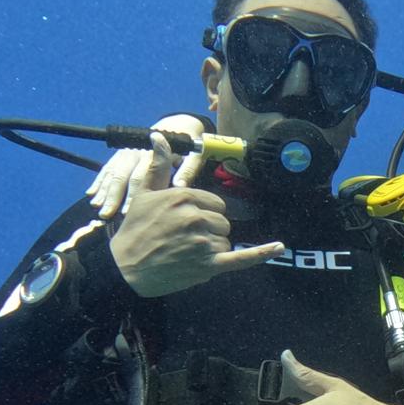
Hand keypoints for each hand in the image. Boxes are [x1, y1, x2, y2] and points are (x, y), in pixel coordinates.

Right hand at [87, 114, 206, 218]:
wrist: (177, 124)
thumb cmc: (188, 144)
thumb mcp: (194, 154)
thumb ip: (188, 169)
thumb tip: (180, 186)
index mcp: (153, 152)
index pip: (140, 176)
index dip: (132, 194)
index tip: (127, 211)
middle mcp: (136, 152)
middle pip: (121, 175)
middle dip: (112, 196)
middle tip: (106, 214)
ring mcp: (126, 153)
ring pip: (111, 172)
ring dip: (103, 190)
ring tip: (97, 207)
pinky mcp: (121, 154)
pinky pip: (107, 168)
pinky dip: (99, 181)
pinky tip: (91, 194)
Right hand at [109, 132, 280, 296]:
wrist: (124, 268)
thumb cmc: (134, 230)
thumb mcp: (144, 192)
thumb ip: (158, 164)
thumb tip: (159, 136)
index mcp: (184, 196)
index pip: (215, 204)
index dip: (204, 214)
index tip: (185, 223)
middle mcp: (196, 217)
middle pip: (223, 223)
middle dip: (208, 231)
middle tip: (182, 240)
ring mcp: (203, 242)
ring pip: (225, 241)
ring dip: (211, 249)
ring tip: (185, 254)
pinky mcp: (208, 265)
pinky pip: (241, 258)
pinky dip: (261, 253)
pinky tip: (278, 247)